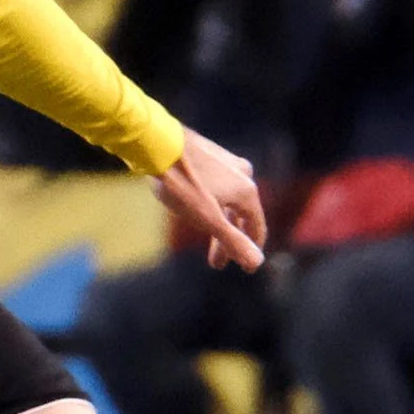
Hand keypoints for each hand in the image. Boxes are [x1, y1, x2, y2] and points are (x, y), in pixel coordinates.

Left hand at [156, 128, 265, 269]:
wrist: (156, 144)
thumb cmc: (181, 184)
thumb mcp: (208, 219)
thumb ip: (233, 241)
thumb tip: (258, 262)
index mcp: (247, 191)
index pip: (256, 227)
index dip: (251, 249)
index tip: (245, 268)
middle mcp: (243, 174)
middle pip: (240, 215)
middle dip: (228, 241)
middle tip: (216, 263)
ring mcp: (226, 162)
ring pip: (227, 200)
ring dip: (218, 222)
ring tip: (204, 238)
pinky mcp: (209, 155)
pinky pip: (217, 186)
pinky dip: (212, 204)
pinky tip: (198, 209)